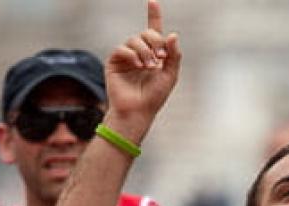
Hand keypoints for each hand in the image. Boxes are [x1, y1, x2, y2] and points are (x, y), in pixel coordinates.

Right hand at [104, 0, 180, 139]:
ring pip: (134, 39)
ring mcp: (126, 56)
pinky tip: (138, 65)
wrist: (139, 111)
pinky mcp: (114, 61)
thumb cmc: (154, 97)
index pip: (154, 31)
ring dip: (145, 51)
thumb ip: (174, 56)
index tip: (153, 2)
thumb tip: (173, 34)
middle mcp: (140, 53)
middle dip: (155, 42)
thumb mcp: (170, 76)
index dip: (153, 16)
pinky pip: (122, 49)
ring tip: (150, 66)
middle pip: (147, 34)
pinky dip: (132, 55)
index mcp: (154, 55)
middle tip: (161, 58)